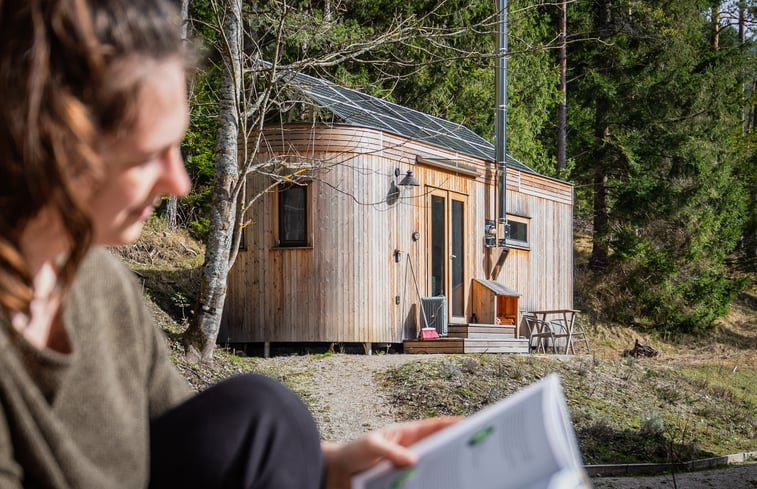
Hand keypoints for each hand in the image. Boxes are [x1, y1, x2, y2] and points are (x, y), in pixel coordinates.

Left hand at [321, 416, 459, 488]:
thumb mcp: (371, 446)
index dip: (449, 424)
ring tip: (457, 469)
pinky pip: (418, 480)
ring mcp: (404, 465)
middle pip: (435, 445)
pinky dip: (426, 481)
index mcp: (403, 434)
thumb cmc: (351, 452)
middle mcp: (407, 449)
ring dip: (440, 466)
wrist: (336, 473)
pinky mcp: (399, 480)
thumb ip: (391, 451)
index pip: (431, 427)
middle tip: (469, 446)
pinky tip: (434, 484)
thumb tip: (414, 459)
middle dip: (451, 444)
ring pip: (429, 464)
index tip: (467, 422)